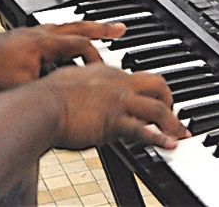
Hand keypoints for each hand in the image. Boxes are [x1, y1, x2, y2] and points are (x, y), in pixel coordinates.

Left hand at [0, 22, 127, 94]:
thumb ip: (47, 91)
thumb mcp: (22, 88)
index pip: (81, 44)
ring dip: (86, 28)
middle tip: (121, 29)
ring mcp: (31, 32)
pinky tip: (66, 42)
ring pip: (66, 26)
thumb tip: (66, 102)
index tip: (104, 71)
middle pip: (79, 27)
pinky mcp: (23, 36)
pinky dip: (67, 34)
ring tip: (100, 30)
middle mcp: (41, 33)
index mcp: (45, 43)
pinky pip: (54, 31)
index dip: (96, 57)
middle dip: (102, 29)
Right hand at [41, 63, 186, 151]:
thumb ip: (78, 81)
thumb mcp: (66, 80)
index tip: (152, 97)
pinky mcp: (114, 121)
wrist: (39, 106)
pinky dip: (159, 138)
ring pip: (157, 107)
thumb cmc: (45, 97)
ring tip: (179, 134)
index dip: (146, 89)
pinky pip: (143, 130)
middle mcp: (117, 83)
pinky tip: (169, 145)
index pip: (135, 77)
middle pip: (157, 84)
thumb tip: (75, 82)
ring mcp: (118, 102)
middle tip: (173, 113)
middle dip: (170, 98)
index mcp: (105, 73)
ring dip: (172, 122)